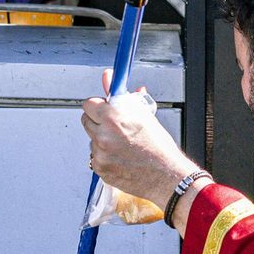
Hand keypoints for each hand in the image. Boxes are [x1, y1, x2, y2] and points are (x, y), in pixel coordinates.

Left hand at [83, 70, 198, 212]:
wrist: (167, 176)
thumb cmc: (160, 147)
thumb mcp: (143, 115)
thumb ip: (121, 96)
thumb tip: (109, 78)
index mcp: (113, 118)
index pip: (89, 104)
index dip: (98, 106)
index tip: (105, 108)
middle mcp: (103, 135)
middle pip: (86, 120)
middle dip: (98, 121)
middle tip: (116, 127)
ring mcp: (100, 154)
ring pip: (91, 139)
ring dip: (102, 140)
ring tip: (123, 145)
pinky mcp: (100, 168)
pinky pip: (95, 157)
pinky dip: (105, 156)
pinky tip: (121, 157)